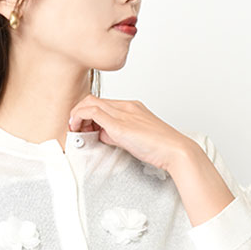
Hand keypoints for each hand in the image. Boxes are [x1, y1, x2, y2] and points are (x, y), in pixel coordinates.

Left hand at [68, 95, 192, 171]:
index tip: (84, 128)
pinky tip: (77, 129)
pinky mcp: (120, 125)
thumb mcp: (133, 138)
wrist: (176, 150)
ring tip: (74, 130)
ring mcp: (123, 113)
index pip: (102, 103)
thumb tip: (102, 135)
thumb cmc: (160, 147)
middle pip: (93, 99)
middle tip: (75, 129)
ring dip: (76, 115)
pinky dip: (79, 118)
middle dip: (78, 113)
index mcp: (132, 107)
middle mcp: (126, 106)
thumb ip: (117, 134)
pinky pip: (92, 112)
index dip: (88, 114)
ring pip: (90, 102)